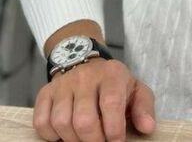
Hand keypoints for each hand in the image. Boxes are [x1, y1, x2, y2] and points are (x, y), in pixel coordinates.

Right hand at [33, 57, 155, 141]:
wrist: (85, 60)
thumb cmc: (113, 83)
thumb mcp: (135, 89)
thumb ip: (144, 107)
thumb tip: (147, 127)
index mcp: (111, 75)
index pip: (111, 104)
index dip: (113, 131)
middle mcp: (85, 77)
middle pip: (84, 120)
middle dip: (93, 141)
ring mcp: (63, 84)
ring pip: (61, 122)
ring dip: (72, 140)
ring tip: (83, 138)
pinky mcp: (46, 92)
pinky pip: (42, 121)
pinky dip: (50, 135)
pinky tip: (64, 134)